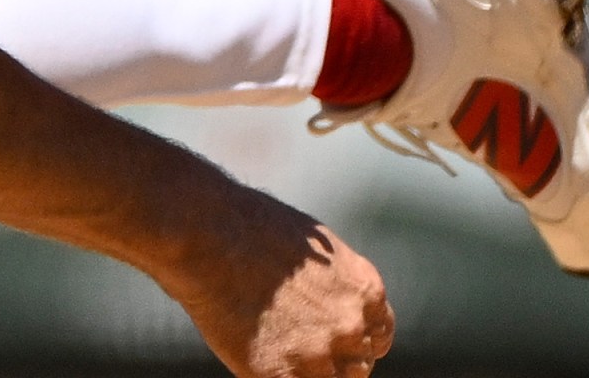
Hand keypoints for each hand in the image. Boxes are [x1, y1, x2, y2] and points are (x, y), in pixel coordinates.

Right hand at [164, 186, 394, 376]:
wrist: (209, 235)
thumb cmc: (250, 226)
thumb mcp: (312, 245)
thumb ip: (332, 282)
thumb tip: (328, 300)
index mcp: (365, 290)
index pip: (379, 337)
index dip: (356, 341)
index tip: (335, 341)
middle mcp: (351, 326)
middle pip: (357, 367)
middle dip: (333, 361)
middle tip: (297, 345)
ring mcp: (319, 355)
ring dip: (308, 375)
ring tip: (276, 350)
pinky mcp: (281, 375)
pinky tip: (260, 362)